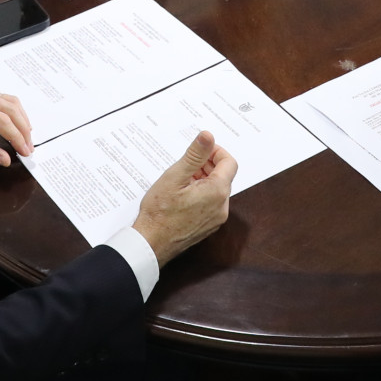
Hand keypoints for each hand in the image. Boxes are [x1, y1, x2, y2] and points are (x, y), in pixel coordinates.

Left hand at [0, 87, 32, 166]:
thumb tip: (6, 159)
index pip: (1, 120)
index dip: (16, 136)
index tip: (24, 150)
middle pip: (9, 108)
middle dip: (22, 128)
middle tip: (29, 146)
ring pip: (9, 100)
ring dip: (21, 118)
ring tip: (26, 136)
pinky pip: (2, 99)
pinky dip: (14, 112)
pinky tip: (18, 123)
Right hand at [130, 129, 236, 265]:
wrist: (151, 244)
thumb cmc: (159, 212)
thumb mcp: (175, 176)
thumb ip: (194, 155)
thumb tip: (208, 136)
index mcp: (217, 192)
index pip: (229, 163)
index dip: (216, 152)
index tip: (201, 149)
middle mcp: (222, 207)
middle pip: (223, 177)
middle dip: (208, 165)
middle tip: (187, 163)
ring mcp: (215, 219)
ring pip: (216, 190)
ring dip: (203, 179)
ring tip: (182, 179)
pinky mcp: (207, 227)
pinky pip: (211, 204)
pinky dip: (201, 194)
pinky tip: (182, 195)